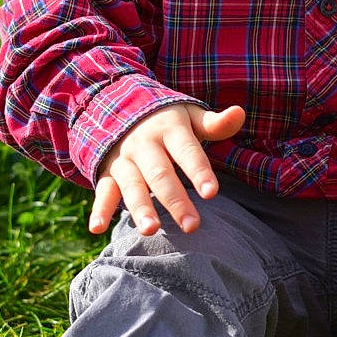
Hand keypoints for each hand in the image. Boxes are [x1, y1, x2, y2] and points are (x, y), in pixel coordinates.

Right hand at [90, 102, 246, 237]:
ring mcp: (124, 159)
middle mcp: (144, 144)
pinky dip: (98, 210)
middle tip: (192, 226)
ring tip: (150, 230)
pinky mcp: (108, 173)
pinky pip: (102, 191)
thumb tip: (239, 113)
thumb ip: (214, 123)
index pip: (187, 151)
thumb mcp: (190, 116)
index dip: (198, 171)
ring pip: (132, 185)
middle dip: (175, 200)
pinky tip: (97, 229)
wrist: (117, 106)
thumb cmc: (167, 121)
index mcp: (169, 129)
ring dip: (139, 208)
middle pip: (160, 174)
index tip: (212, 193)